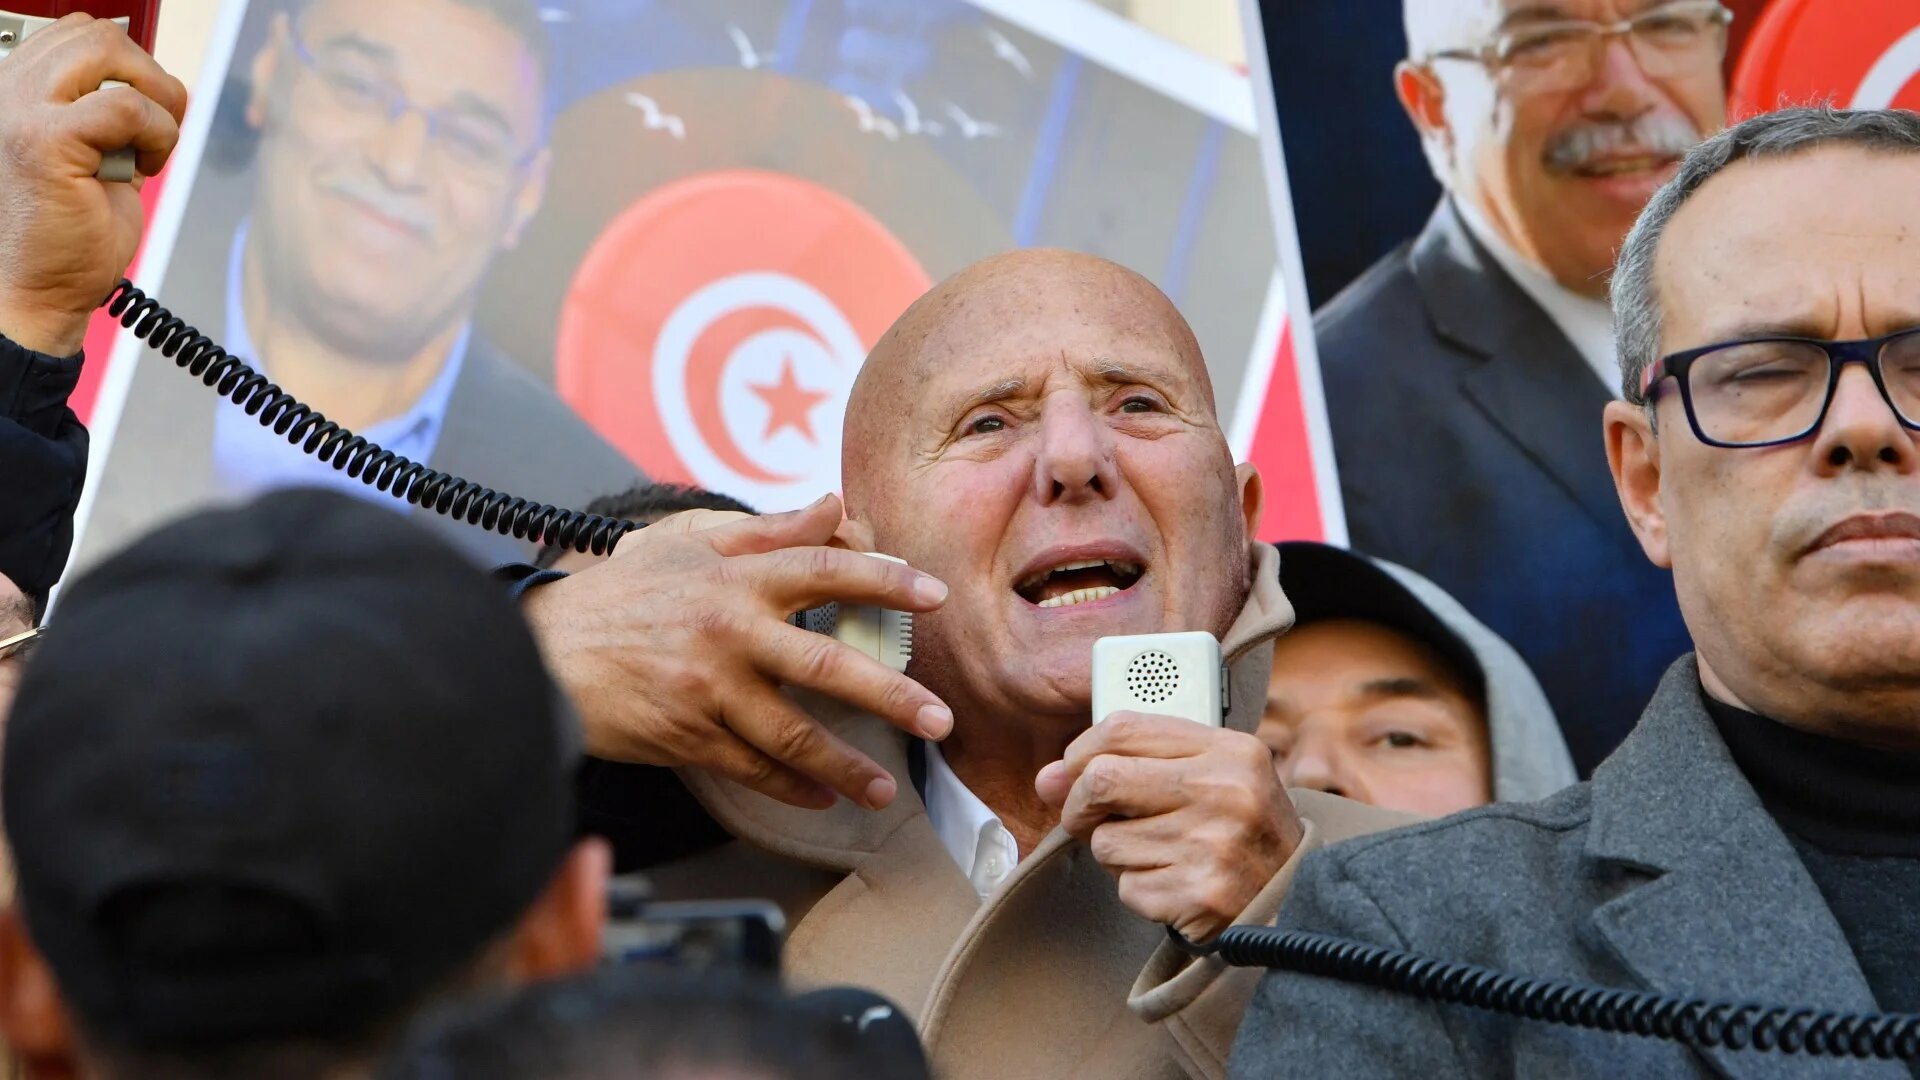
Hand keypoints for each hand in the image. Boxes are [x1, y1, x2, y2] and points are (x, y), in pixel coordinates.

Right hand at [0, 15, 187, 354]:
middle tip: (159, 129)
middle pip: (97, 33)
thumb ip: (107, 116)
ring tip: (150, 148)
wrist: (35, 292)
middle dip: (149, 76)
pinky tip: (145, 167)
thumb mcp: (89, 157)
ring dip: (154, 98)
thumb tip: (157, 90)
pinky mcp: (44, 140)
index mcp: (15, 90)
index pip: (78, 34)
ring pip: (108, 50)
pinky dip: (157, 133)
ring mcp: (19, 110)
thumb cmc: (62, 237)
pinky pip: (126, 106)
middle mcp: (8, 91)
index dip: (130, 68)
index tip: (146, 117)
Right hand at [523, 494, 953, 810]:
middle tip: (941, 720)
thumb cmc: (620, 594)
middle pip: (829, 667)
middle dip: (894, 697)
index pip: (826, 571)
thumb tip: (835, 505)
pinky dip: (793, 787)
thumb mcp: (687, 545)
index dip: (886, 581)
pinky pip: (753, 768)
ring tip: (884, 789)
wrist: (542, 652)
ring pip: (796, 736)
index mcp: (736, 579)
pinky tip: (823, 796)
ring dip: (848, 768)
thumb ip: (768, 531)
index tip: (935, 596)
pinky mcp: (687, 735)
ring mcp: (709, 690)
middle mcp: (729, 633)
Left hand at [1035, 712, 1304, 941]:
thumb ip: (1133, 764)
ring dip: (1117, 854)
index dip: (1082, 750)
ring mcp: (1212, 846)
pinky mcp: (1198, 895)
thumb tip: (1047, 777)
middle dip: (1078, 804)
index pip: (1122, 728)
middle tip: (1088, 819)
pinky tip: (1174, 884)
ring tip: (1160, 854)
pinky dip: (1139, 889)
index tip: (1075, 770)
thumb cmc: (1243, 832)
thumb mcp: (1213, 777)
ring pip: (1106, 841)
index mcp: (1231, 751)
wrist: (1298, 903)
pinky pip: (1126, 886)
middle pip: (1100, 780)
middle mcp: (1225, 793)